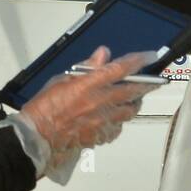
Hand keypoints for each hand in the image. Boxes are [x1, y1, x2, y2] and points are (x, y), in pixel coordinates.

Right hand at [20, 45, 158, 179]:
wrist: (37, 136)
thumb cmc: (45, 106)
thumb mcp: (62, 80)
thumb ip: (86, 68)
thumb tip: (103, 54)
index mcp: (88, 85)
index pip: (120, 69)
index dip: (138, 61)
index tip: (150, 56)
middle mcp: (100, 102)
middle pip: (133, 91)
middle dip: (146, 84)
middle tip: (152, 81)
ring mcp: (102, 121)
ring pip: (129, 111)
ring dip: (134, 103)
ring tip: (132, 100)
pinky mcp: (101, 136)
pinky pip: (118, 127)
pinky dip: (119, 121)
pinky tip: (114, 118)